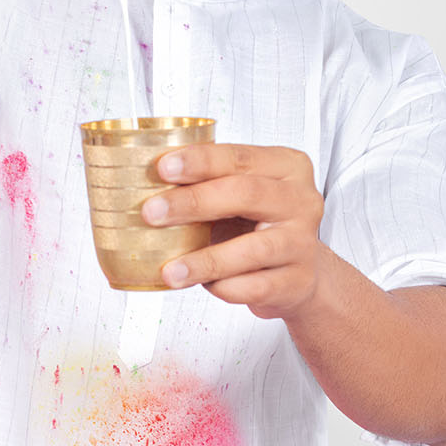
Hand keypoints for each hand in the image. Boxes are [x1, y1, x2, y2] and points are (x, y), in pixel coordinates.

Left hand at [143, 143, 325, 319]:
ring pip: (251, 250)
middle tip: (151, 213)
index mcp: (287, 166)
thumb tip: (142, 184)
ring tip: (170, 271)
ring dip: (204, 261)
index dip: (200, 161)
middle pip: (246, 194)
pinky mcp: (298, 281)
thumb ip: (207, 183)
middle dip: (193, 203)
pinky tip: (205, 286)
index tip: (163, 168)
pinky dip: (224, 287)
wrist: (298, 273)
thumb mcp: (240, 195)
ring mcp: (302, 243)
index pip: (240, 157)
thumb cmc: (259, 226)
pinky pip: (255, 287)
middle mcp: (301, 200)